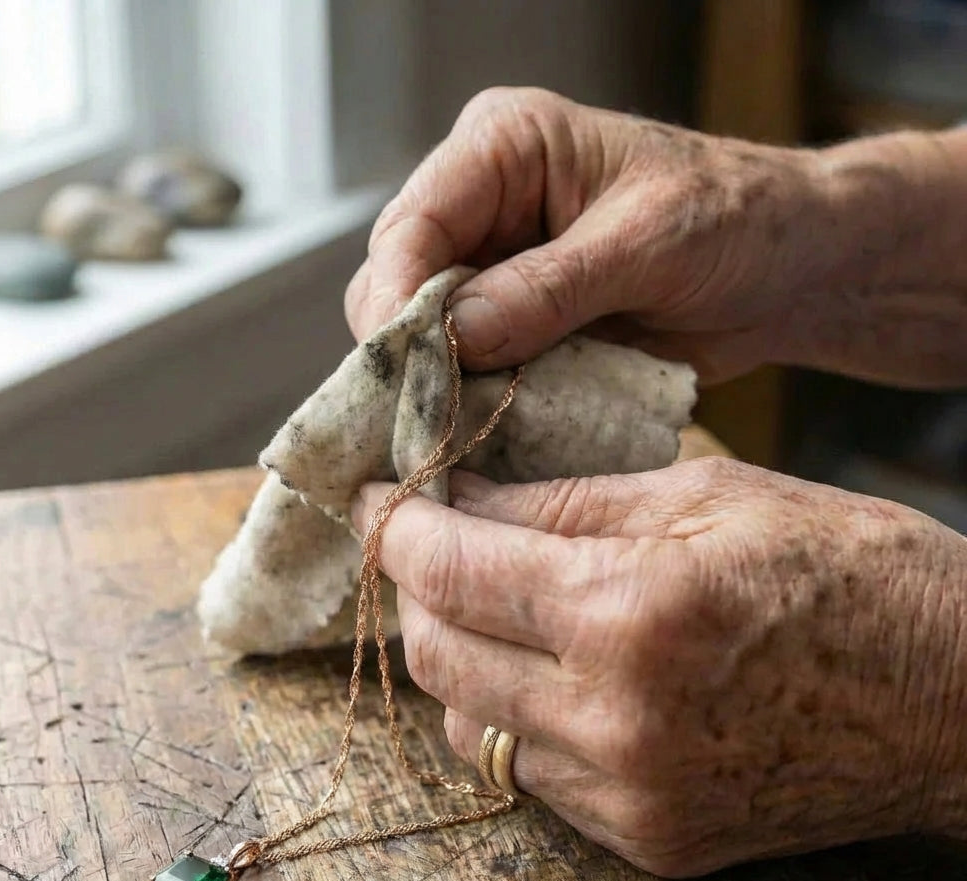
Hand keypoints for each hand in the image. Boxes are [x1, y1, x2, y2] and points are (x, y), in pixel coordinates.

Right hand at [346, 88, 966, 386]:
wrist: (784, 271)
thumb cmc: (733, 220)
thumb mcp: (647, 243)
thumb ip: (551, 287)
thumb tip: (456, 335)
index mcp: (505, 149)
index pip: (414, 222)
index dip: (396, 296)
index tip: (398, 366)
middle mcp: (484, 208)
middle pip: (399, 284)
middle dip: (408, 352)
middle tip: (424, 417)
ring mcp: (495, 273)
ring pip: (424, 337)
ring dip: (439, 386)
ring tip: (455, 431)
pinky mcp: (515, 327)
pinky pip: (469, 372)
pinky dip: (475, 405)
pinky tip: (484, 432)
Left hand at [352, 460, 966, 876]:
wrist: (956, 699)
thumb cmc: (849, 570)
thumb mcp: (706, 496)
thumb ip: (564, 503)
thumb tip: (459, 498)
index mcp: (631, 612)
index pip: (451, 570)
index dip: (398, 526)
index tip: (381, 497)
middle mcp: (615, 719)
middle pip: (438, 657)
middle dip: (413, 589)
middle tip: (428, 541)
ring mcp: (629, 795)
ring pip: (470, 726)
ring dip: (456, 657)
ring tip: (487, 602)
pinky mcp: (649, 840)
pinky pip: (529, 776)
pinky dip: (512, 715)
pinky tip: (543, 670)